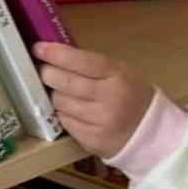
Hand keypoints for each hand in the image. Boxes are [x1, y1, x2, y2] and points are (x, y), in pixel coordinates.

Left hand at [33, 42, 154, 159]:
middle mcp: (109, 98)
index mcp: (117, 75)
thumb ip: (91, 64)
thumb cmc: (129, 95)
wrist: (148, 131)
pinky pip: (64, 121)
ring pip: (60, 103)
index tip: (38, 48)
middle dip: (48, 74)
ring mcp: (99, 122)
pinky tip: (71, 110)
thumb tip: (54, 53)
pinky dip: (63, 113)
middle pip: (65, 82)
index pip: (82, 61)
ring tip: (61, 92)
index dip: (57, 54)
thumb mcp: (119, 73)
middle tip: (44, 70)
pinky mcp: (90, 140)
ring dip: (55, 95)